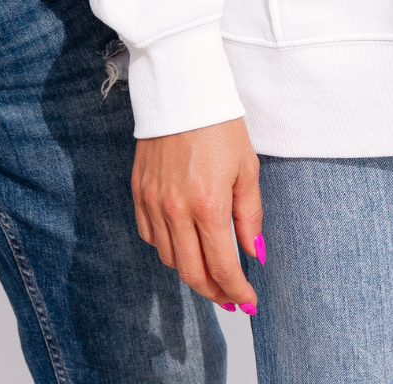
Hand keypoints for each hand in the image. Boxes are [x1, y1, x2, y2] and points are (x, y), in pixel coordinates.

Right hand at [132, 118, 263, 311]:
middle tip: (230, 298)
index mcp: (208, 204)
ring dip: (191, 271)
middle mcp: (176, 209)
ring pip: (169, 257)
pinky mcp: (138, 190)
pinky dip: (167, 247)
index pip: (222, 266)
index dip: (237, 291)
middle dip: (214, 292)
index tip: (248, 302)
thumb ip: (250, 216)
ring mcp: (153, 201)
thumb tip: (255, 254)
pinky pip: (149, 235)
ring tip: (210, 270)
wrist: (182, 89)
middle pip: (191, 273)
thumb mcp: (246, 168)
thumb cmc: (220, 125)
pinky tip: (183, 243)